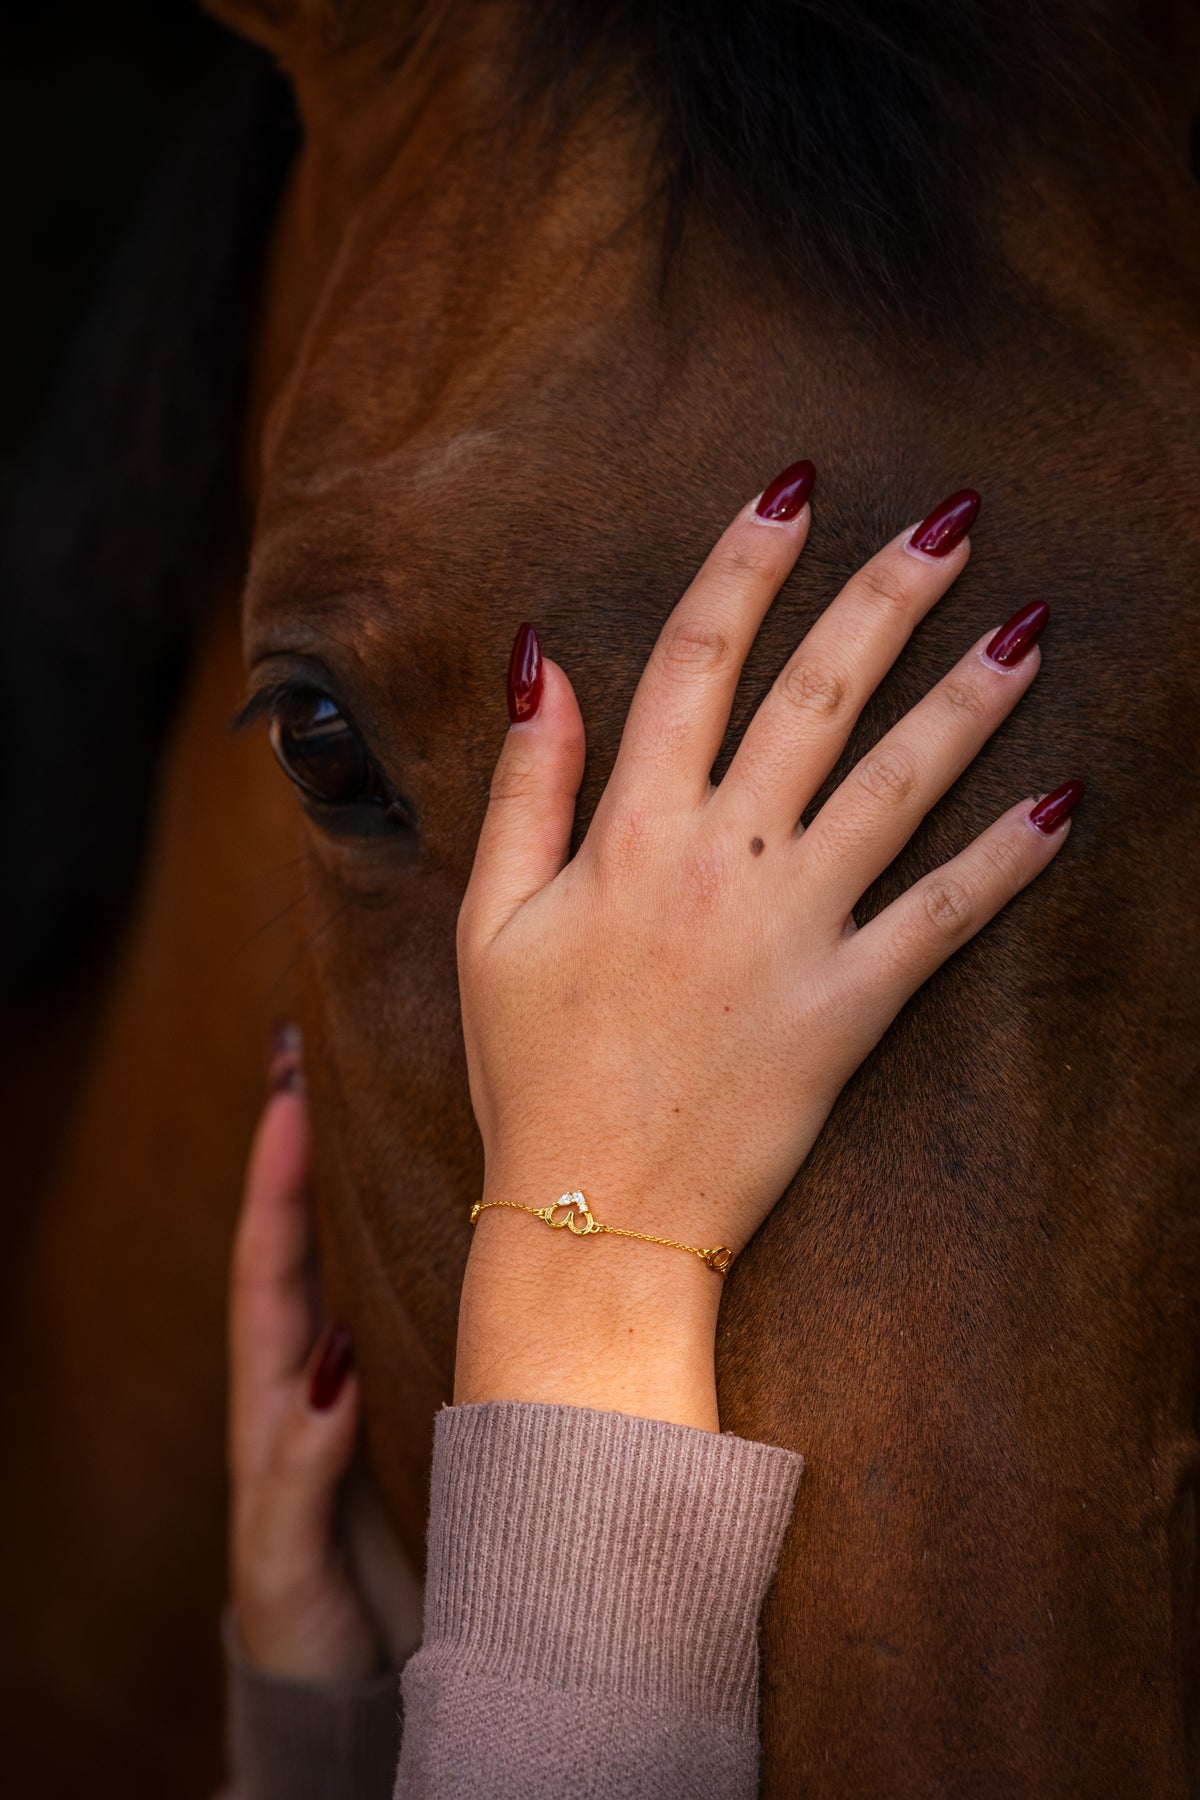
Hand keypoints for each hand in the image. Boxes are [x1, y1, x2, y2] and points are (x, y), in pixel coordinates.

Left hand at [228, 1033, 421, 1679]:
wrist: (367, 1691)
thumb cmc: (313, 1627)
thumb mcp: (285, 1561)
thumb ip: (295, 1476)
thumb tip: (328, 1380)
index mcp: (274, 1401)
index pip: (267, 1267)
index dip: (273, 1180)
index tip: (288, 1094)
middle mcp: (317, 1375)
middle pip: (308, 1239)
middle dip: (312, 1149)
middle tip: (327, 1055)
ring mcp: (368, 1383)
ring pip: (363, 1263)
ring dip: (367, 1180)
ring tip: (400, 1096)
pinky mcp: (422, 1404)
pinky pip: (417, 1307)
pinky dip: (428, 1244)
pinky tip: (473, 1205)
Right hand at [454, 470, 1079, 1427]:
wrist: (590, 1214)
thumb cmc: (530, 1067)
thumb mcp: (491, 918)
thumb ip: (526, 783)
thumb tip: (541, 659)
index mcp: (630, 830)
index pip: (696, 658)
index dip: (747, 562)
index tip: (795, 490)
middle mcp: (721, 860)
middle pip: (818, 693)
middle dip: (889, 594)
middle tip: (956, 519)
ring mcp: (793, 931)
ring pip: (897, 785)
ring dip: (968, 699)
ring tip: (1030, 626)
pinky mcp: (849, 1007)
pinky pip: (941, 919)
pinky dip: (1005, 863)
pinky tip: (1064, 804)